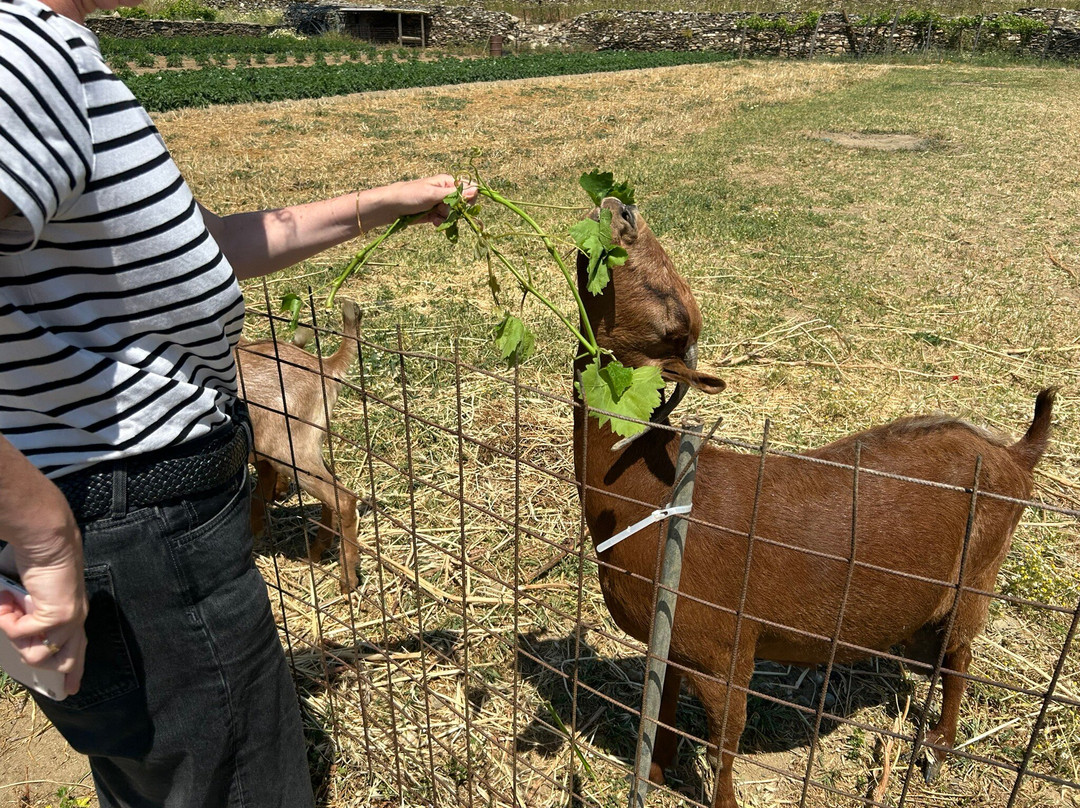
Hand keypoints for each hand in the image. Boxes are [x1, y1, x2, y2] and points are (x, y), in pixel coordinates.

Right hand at [0, 440, 87, 695]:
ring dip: (13, 631)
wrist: (48, 538)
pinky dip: (8, 617)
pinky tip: (7, 596)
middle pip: (61, 661)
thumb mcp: (33, 596)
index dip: (73, 672)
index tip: (69, 690)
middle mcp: (77, 620)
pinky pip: (25, 634)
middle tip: (13, 622)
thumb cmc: (36, 562)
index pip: (77, 651)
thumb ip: (32, 615)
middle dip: (32, 654)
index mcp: (73, 614)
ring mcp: (71, 620)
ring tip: (8, 604)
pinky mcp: (60, 616)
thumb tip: (25, 637)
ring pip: (37, 655)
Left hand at [381, 174, 478, 227]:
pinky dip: (441, 223)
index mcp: (447, 182)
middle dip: (455, 211)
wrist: (390, 207)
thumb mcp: (433, 194)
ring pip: (455, 214)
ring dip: (447, 219)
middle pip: (463, 205)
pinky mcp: (435, 214)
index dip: (467, 200)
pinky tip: (433, 223)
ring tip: (435, 218)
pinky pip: (446, 220)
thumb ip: (454, 194)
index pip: (469, 190)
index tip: (459, 206)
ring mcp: (440, 203)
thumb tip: (476, 190)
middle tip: (442, 210)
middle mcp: (446, 191)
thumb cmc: (409, 195)